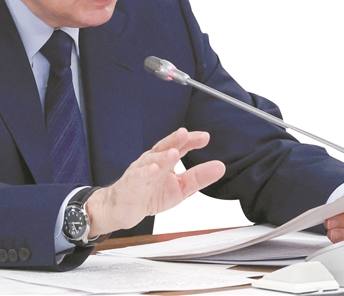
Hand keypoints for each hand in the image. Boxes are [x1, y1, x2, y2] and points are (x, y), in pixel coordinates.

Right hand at [86, 127, 224, 236]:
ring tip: (174, 153)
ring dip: (162, 156)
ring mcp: (140, 171)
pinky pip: (137, 177)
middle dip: (174, 140)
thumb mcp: (180, 188)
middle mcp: (152, 161)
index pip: (179, 146)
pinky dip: (145, 172)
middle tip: (185, 134)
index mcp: (165, 160)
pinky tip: (153, 169)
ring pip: (151, 161)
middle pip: (164, 147)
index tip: (204, 137)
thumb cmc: (150, 194)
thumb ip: (199, 178)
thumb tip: (219, 167)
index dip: (190, 140)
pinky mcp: (130, 184)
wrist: (124, 209)